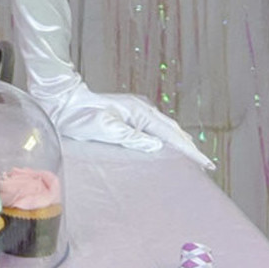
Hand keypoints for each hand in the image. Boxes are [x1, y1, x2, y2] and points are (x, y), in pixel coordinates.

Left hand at [41, 81, 213, 168]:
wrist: (62, 102)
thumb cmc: (80, 116)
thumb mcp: (106, 128)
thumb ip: (132, 137)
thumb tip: (158, 146)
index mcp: (139, 112)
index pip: (171, 135)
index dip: (189, 150)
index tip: (206, 164)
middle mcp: (141, 109)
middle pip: (172, 131)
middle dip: (188, 147)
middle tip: (204, 166)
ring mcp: (135, 111)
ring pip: (164, 129)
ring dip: (178, 142)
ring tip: (192, 157)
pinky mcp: (128, 115)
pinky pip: (154, 128)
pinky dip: (165, 138)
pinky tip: (167, 146)